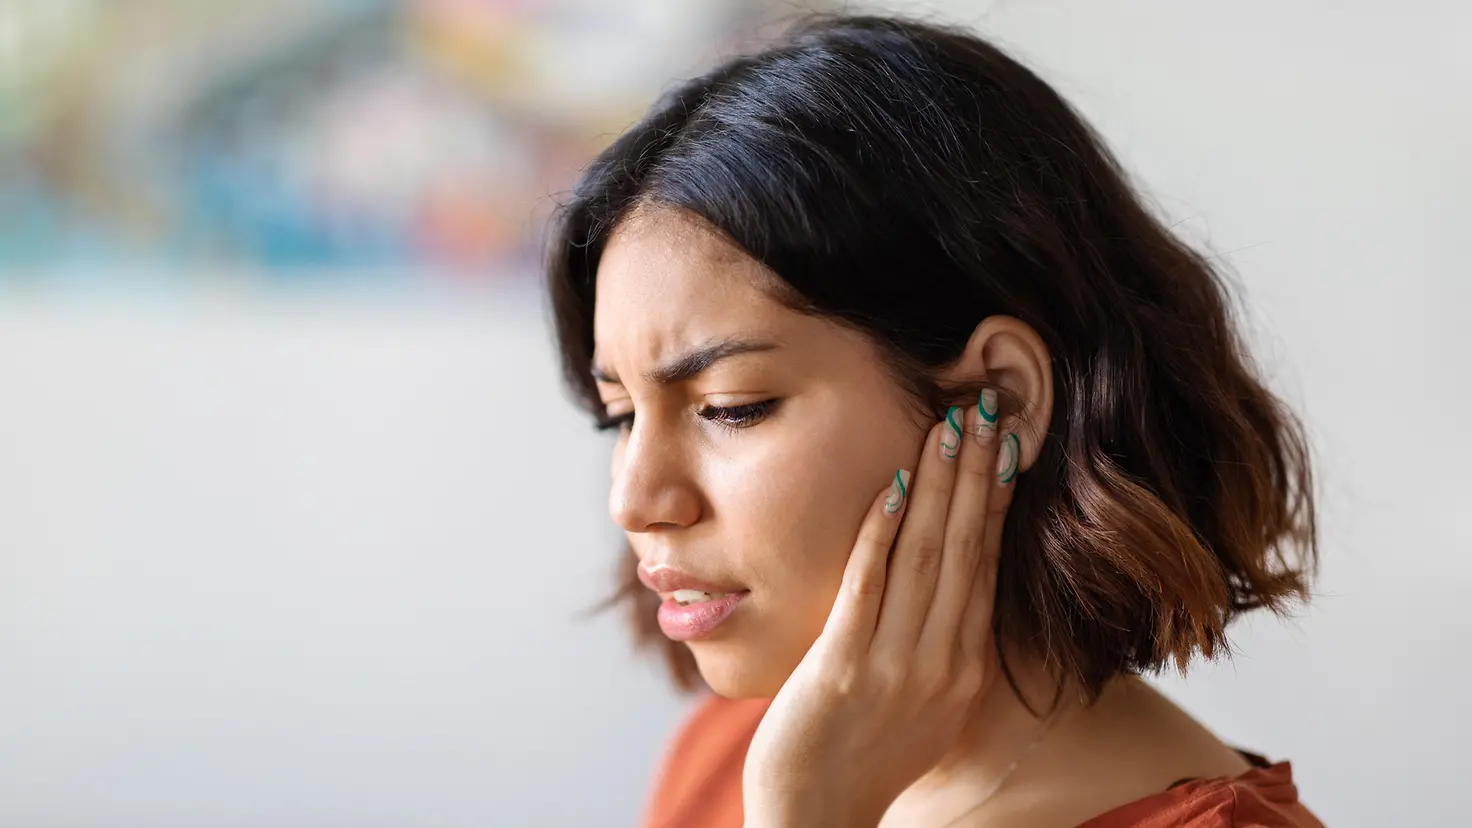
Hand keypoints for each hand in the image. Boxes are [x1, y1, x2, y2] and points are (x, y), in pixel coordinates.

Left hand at [742, 393, 1019, 827]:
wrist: (816, 814)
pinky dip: (882, 532)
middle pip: (968, 549)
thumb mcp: (924, 703)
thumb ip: (938, 646)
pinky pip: (869, 586)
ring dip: (938, 486)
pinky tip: (892, 485)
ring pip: (927, 556)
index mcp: (964, 667)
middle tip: (986, 410)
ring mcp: (897, 664)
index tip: (1004, 444)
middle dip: (977, 474)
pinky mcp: (846, 666)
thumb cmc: (862, 756)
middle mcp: (944, 662)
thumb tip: (948, 591)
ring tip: (949, 427)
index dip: (996, 500)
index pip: (988, 565)